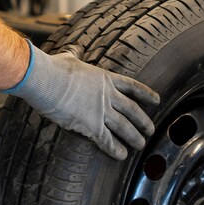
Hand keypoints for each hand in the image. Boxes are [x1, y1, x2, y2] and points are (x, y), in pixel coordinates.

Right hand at [4, 44, 159, 158]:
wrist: (46, 80)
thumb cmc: (55, 68)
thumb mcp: (69, 57)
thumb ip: (76, 54)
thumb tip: (76, 48)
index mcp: (105, 78)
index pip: (132, 87)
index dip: (146, 94)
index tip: (157, 100)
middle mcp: (107, 95)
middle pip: (132, 110)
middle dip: (144, 121)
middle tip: (151, 130)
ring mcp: (101, 111)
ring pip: (124, 127)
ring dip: (134, 137)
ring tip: (141, 145)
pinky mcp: (90, 126)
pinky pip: (107, 141)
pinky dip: (115, 149)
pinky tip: (122, 156)